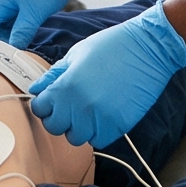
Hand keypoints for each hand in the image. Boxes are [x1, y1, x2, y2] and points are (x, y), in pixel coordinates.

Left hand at [27, 3, 185, 150]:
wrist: (148, 49)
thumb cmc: (112, 46)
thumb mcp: (76, 54)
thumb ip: (54, 75)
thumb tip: (36, 89)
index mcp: (66, 86)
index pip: (39, 109)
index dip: (43, 104)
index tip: (51, 100)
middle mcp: (80, 106)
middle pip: (54, 127)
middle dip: (58, 117)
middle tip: (69, 105)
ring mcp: (100, 119)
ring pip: (76, 137)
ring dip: (78, 126)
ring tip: (87, 109)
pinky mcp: (118, 126)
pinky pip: (98, 140)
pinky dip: (97, 132)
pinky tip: (102, 115)